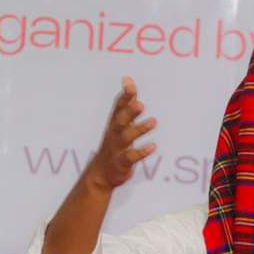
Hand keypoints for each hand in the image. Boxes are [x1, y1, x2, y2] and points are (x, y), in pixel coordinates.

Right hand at [87, 76, 157, 190]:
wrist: (100, 174)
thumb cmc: (114, 145)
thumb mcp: (118, 124)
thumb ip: (125, 104)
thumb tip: (128, 80)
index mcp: (114, 124)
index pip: (118, 107)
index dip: (124, 96)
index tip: (129, 83)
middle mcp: (113, 134)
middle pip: (120, 120)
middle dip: (129, 112)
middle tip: (140, 104)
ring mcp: (116, 148)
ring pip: (126, 137)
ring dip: (139, 129)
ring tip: (153, 122)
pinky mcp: (121, 162)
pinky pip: (131, 157)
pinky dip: (142, 152)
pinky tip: (153, 147)